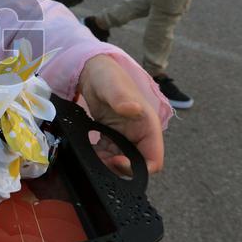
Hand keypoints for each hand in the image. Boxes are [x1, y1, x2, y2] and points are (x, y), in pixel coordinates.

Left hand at [78, 55, 163, 175]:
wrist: (94, 72)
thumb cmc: (108, 76)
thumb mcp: (113, 85)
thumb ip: (122, 98)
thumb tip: (133, 109)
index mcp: (148, 126)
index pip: (153, 160)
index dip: (138, 169)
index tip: (116, 161)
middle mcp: (140, 135)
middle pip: (137, 166)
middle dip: (118, 168)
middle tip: (97, 160)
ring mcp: (127, 137)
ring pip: (121, 162)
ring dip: (106, 164)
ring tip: (90, 154)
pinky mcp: (113, 137)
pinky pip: (109, 155)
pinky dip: (99, 157)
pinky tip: (87, 150)